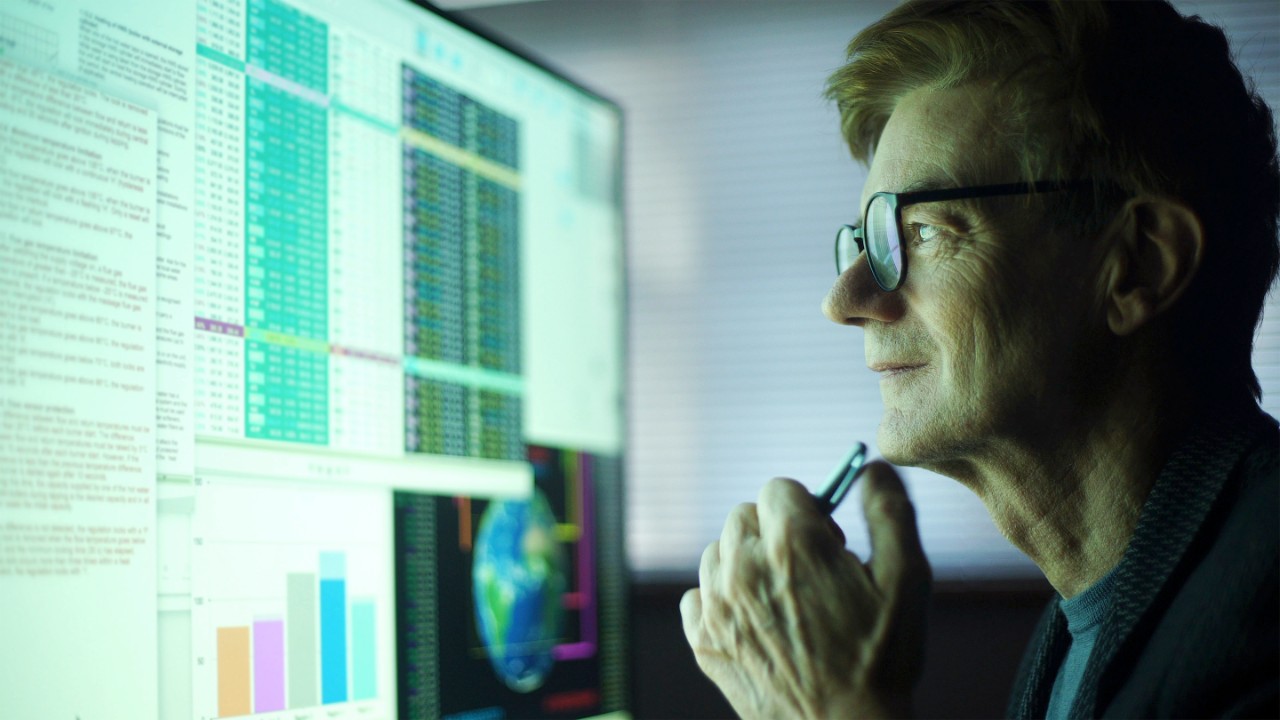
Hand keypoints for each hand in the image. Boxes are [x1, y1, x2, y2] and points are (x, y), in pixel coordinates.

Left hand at [680, 462, 930, 718]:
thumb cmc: (881, 659)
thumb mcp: (907, 579)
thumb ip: (890, 511)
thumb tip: (874, 467)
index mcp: (792, 543)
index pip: (779, 488)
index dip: (808, 510)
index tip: (827, 541)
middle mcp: (744, 566)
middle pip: (745, 515)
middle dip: (775, 531)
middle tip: (809, 570)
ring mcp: (717, 605)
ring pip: (719, 552)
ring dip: (746, 563)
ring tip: (784, 598)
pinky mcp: (703, 640)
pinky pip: (697, 595)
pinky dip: (720, 600)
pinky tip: (756, 622)